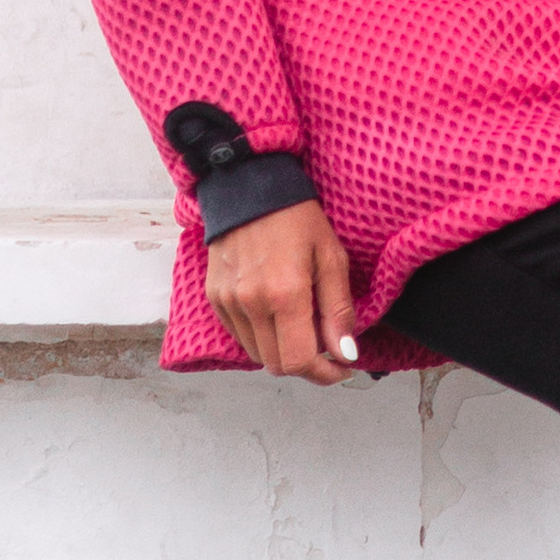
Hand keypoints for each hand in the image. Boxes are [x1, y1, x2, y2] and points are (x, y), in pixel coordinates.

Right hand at [204, 198, 359, 383]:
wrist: (249, 186)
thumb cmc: (297, 217)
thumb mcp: (331, 256)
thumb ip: (338, 310)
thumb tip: (345, 353)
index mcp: (284, 294)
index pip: (299, 361)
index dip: (324, 374)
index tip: (341, 368)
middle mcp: (251, 304)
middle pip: (277, 365)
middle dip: (306, 363)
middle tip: (326, 345)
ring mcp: (228, 302)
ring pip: (258, 353)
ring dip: (283, 350)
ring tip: (302, 324)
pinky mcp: (214, 297)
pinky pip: (240, 335)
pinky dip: (262, 336)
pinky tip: (277, 313)